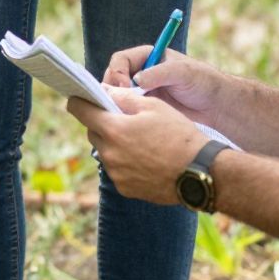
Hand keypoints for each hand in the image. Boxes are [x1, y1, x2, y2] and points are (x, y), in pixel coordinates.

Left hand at [67, 88, 202, 205]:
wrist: (200, 173)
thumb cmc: (179, 135)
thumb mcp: (154, 107)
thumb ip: (123, 97)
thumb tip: (104, 91)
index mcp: (113, 129)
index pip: (80, 110)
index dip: (79, 101)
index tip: (81, 97)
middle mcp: (109, 154)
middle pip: (93, 132)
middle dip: (102, 123)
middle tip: (122, 118)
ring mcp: (116, 174)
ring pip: (105, 152)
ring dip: (114, 144)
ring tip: (140, 140)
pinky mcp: (125, 188)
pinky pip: (117, 170)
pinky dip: (125, 162)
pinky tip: (146, 159)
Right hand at [102, 46, 228, 124]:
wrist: (215, 104)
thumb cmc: (202, 81)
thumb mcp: (182, 73)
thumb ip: (159, 73)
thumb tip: (136, 81)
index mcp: (148, 56)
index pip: (121, 60)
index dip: (117, 72)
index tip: (123, 86)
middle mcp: (142, 71)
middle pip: (114, 76)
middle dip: (112, 88)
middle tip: (116, 102)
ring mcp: (142, 89)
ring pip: (118, 94)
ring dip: (115, 101)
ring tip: (119, 112)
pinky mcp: (146, 105)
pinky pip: (127, 107)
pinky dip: (123, 112)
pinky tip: (127, 120)